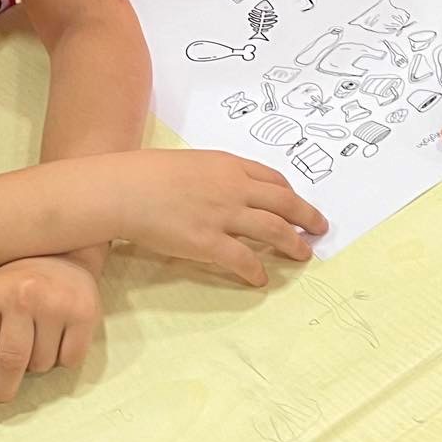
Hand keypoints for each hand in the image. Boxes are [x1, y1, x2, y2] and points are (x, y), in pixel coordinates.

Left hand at [0, 255, 101, 415]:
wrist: (64, 249)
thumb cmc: (21, 281)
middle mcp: (22, 297)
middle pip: (10, 363)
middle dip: (4, 389)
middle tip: (3, 397)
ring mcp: (56, 304)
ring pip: (41, 364)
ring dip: (37, 365)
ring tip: (38, 340)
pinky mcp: (85, 312)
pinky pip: (70, 359)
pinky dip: (63, 359)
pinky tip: (59, 338)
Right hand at [111, 149, 326, 285]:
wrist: (123, 190)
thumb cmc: (145, 174)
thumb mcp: (189, 163)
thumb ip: (213, 176)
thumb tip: (225, 191)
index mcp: (228, 166)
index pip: (273, 179)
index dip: (291, 194)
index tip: (298, 204)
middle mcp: (233, 188)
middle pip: (284, 202)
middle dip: (307, 217)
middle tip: (319, 229)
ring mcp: (223, 215)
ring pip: (273, 230)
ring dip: (293, 244)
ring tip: (303, 255)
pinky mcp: (208, 243)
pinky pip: (242, 259)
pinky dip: (256, 270)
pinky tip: (260, 279)